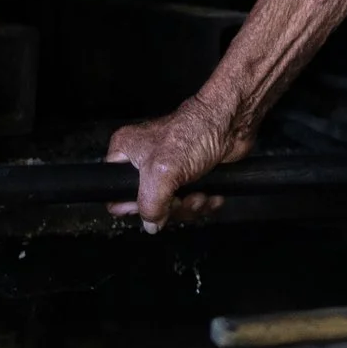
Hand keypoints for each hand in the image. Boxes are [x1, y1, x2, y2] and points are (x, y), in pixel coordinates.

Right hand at [104, 96, 251, 231]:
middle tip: (183, 199)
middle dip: (171, 208)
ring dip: (190, 207)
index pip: (115, 191)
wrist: (231, 123)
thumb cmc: (195, 132)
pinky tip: (212, 195)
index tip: (153, 207)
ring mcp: (169, 170)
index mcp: (126, 153)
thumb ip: (149, 204)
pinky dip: (204, 202)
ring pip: (172, 206)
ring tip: (201, 196)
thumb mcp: (161, 173)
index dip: (132, 205)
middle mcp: (145, 162)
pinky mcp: (192, 175)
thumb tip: (151, 224)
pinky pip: (192, 201)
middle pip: (148, 204)